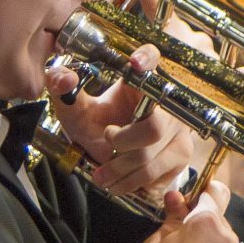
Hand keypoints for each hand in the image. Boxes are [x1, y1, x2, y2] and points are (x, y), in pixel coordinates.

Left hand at [46, 45, 199, 198]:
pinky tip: (119, 181)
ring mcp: (178, 129)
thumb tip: (65, 78)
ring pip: (152, 159)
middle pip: (153, 128)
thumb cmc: (97, 121)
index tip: (135, 62)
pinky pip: (158, 176)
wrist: (114, 150)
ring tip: (102, 176)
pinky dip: (133, 185)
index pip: (151, 57)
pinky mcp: (181, 154)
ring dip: (121, 172)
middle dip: (122, 143)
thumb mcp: (76, 108)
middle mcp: (166, 101)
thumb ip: (62, 90)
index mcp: (140, 79)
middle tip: (106, 142)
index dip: (147, 58)